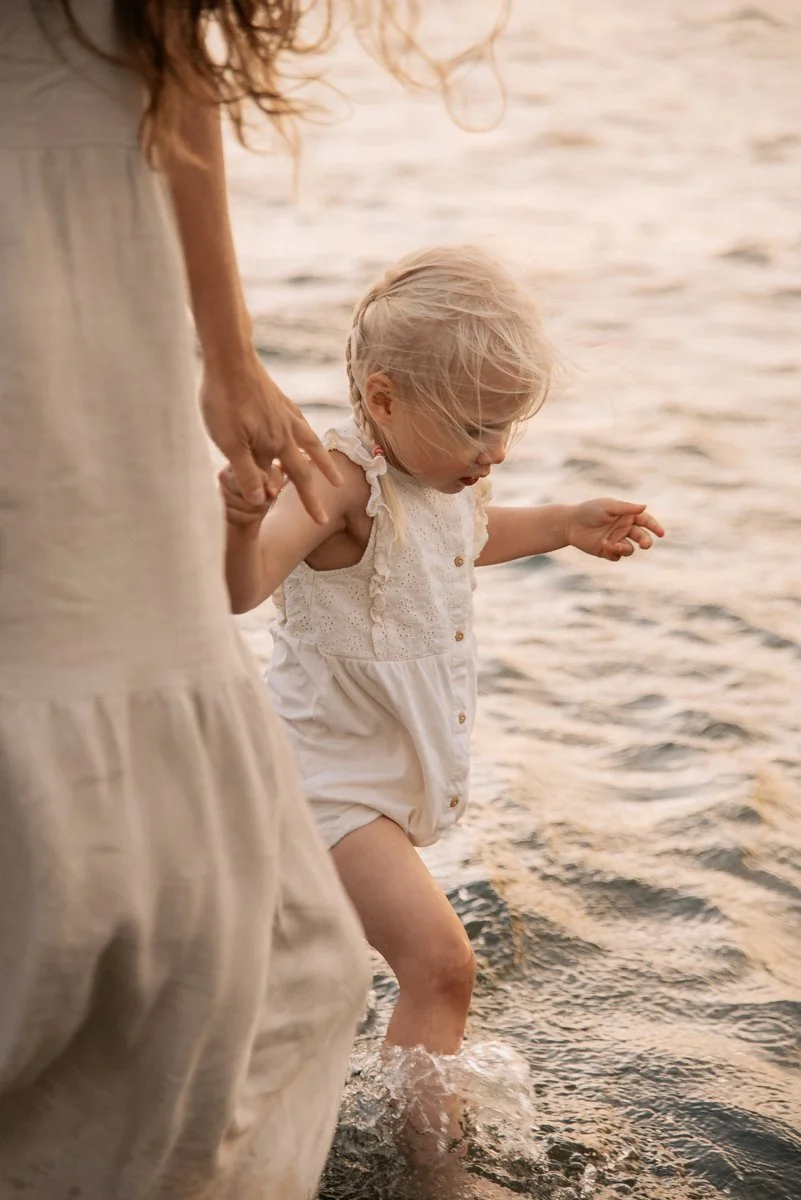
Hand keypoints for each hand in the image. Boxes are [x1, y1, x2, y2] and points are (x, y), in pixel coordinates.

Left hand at [201, 350, 339, 523]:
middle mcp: (287, 432)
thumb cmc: (223, 400)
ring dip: (322, 464)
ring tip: (333, 477)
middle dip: (314, 495)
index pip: (292, 481)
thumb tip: (263, 501)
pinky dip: (308, 436)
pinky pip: (301, 424)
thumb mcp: (228, 442)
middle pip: (305, 469)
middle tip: (325, 516)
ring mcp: (286, 415)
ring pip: (310, 444)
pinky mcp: (280, 400)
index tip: (319, 522)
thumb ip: (246, 472)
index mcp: (275, 444)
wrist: (230, 357)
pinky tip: (306, 436)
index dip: (305, 502)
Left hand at [566, 499, 664, 561]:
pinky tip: (604, 547)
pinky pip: (617, 557)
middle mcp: (624, 528)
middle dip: (646, 542)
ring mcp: (617, 540)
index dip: (655, 527)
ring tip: (614, 545)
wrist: (570, 524)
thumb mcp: (608, 506)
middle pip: (642, 537)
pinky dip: (613, 553)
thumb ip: (626, 508)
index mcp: (627, 516)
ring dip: (625, 549)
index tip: (661, 533)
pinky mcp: (608, 551)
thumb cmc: (589, 511)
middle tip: (645, 544)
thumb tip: (645, 506)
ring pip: (630, 549)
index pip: (646, 521)